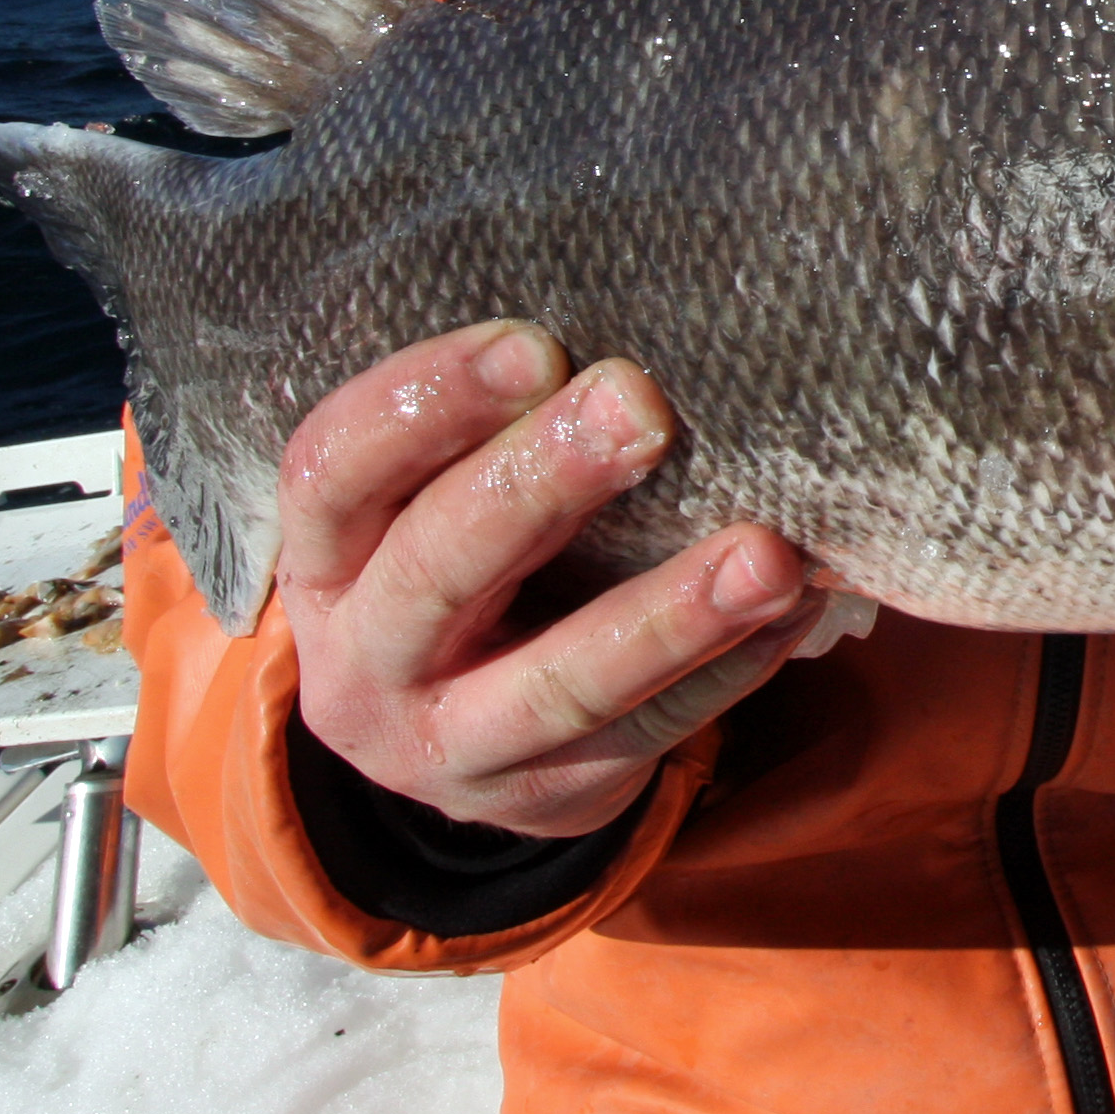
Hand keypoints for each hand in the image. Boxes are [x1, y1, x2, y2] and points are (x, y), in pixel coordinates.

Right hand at [278, 321, 816, 836]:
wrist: (449, 745)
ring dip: (670, 614)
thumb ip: (482, 430)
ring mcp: (452, 747)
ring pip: (558, 683)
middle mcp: (365, 663)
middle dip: (542, 482)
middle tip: (641, 407)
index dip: (426, 403)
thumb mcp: (418, 506)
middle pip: (438, 571)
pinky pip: (647, 735)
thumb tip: (625, 314)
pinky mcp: (546, 798)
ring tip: (768, 555)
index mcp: (323, 561)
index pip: (335, 471)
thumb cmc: (455, 567)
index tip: (534, 344)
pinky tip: (791, 612)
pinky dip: (727, 670)